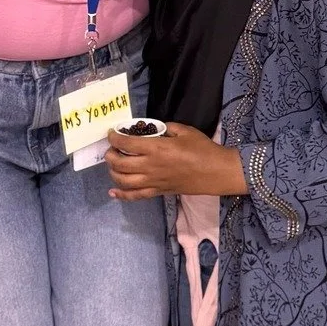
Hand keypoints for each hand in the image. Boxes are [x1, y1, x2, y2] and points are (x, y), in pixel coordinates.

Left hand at [105, 123, 249, 200]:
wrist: (216, 172)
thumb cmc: (203, 150)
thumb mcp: (185, 131)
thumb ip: (167, 128)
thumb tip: (156, 130)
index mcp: (156, 149)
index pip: (126, 144)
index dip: (114, 138)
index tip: (112, 133)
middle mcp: (150, 166)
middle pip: (119, 163)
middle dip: (110, 155)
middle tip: (111, 149)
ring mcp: (153, 181)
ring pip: (123, 181)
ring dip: (113, 172)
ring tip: (113, 165)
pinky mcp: (158, 192)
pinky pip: (136, 196)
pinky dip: (122, 195)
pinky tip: (113, 192)